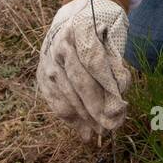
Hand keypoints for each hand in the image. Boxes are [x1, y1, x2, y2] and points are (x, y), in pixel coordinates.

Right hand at [37, 0, 131, 141]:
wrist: (67, 29)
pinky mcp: (42, 79)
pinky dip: (71, 120)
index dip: (107, 86)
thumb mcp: (109, 46)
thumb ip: (116, 69)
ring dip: (85, 118)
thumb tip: (118, 101)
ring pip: (67, 96)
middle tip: (110, 127)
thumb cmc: (96, 42)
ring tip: (100, 133)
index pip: (95, 61)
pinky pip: (57, 103)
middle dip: (96, 108)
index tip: (120, 107)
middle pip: (80, 82)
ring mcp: (49, 63)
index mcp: (81, 31)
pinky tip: (84, 132)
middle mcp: (61, 47)